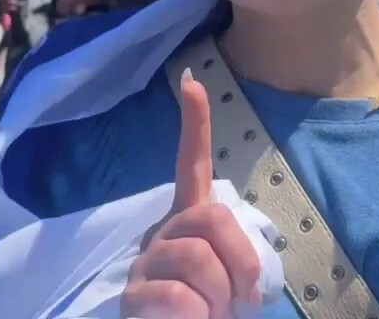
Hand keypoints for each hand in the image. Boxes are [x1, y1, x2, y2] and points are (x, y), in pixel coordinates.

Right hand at [121, 71, 262, 318]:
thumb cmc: (214, 311)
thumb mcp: (235, 283)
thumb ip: (238, 262)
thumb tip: (248, 285)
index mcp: (190, 223)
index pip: (192, 166)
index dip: (194, 125)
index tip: (192, 83)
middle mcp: (163, 234)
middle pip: (211, 217)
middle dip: (241, 258)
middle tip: (244, 298)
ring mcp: (144, 265)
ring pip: (196, 258)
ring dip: (220, 296)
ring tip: (212, 313)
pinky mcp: (130, 298)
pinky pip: (178, 297)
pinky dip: (198, 316)